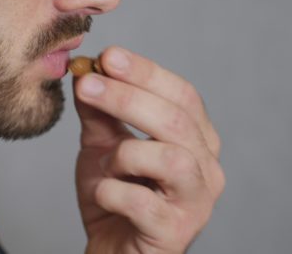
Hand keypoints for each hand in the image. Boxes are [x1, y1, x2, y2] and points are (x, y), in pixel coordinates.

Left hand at [73, 47, 224, 253]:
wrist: (111, 248)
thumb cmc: (115, 195)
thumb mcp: (101, 145)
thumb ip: (98, 111)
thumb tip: (85, 70)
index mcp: (196, 139)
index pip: (181, 95)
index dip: (145, 72)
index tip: (108, 56)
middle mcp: (206, 168)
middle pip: (176, 120)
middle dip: (126, 97)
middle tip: (87, 84)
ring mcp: (195, 202)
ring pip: (170, 158)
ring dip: (124, 153)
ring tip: (103, 164)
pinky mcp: (174, 233)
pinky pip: (142, 202)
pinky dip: (112, 191)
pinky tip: (101, 193)